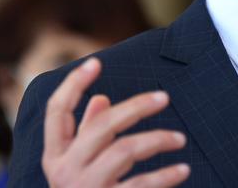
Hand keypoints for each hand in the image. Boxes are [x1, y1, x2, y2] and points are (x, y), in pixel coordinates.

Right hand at [42, 57, 189, 187]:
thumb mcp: (77, 166)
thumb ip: (85, 133)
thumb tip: (99, 98)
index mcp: (54, 156)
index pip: (56, 112)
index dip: (73, 84)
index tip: (96, 61)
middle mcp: (64, 171)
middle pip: (101, 126)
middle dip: (136, 106)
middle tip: (164, 97)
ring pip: (124, 151)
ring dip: (157, 140)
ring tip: (179, 139)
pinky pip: (141, 186)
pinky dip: (165, 176)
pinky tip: (182, 170)